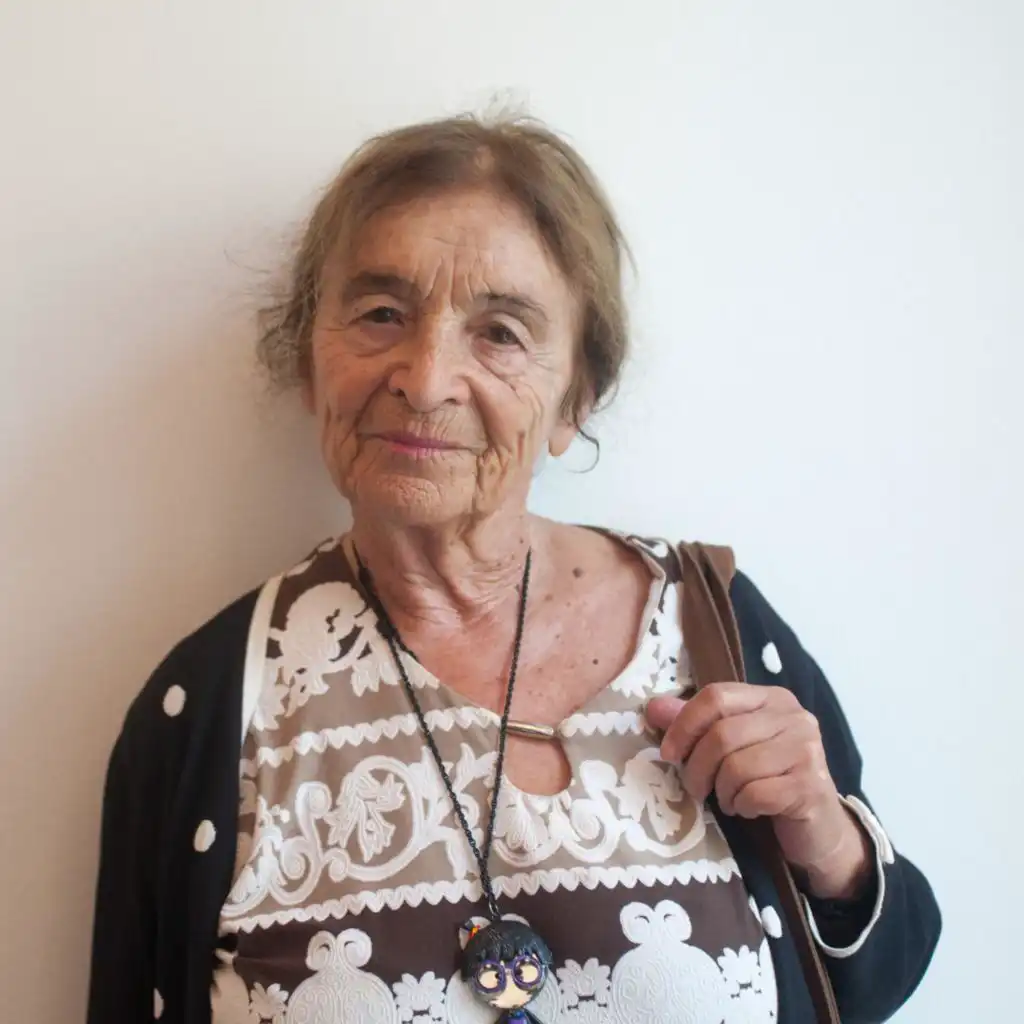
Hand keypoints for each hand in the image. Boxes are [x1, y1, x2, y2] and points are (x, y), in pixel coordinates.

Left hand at [646, 684, 871, 898]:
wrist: (818, 828)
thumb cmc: (769, 781)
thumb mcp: (732, 748)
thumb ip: (696, 725)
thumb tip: (653, 708)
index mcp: (772, 698)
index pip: (716, 696)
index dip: (684, 724)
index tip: (669, 753)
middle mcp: (794, 717)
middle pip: (723, 734)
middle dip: (698, 767)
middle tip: (696, 789)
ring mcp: (806, 750)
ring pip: (737, 766)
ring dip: (722, 791)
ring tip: (728, 799)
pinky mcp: (811, 786)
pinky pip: (756, 794)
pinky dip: (742, 806)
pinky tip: (747, 808)